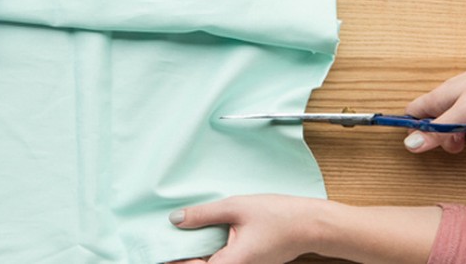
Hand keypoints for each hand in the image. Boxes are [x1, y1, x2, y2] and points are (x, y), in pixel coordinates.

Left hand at [167, 196, 441, 263]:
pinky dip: (209, 249)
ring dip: (195, 252)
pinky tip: (202, 232)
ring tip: (179, 233)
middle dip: (181, 256)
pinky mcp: (248, 263)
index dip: (171, 260)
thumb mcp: (237, 207)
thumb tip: (175, 219)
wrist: (312, 224)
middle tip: (163, 239)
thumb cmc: (280, 216)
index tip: (153, 249)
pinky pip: (222, 259)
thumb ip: (203, 214)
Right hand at [404, 21, 465, 153]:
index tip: (432, 142)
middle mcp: (450, 99)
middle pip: (438, 127)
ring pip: (460, 128)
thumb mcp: (465, 113)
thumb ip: (439, 130)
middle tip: (464, 140)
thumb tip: (410, 145)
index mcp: (439, 98)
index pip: (414, 115)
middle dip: (450, 140)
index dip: (417, 131)